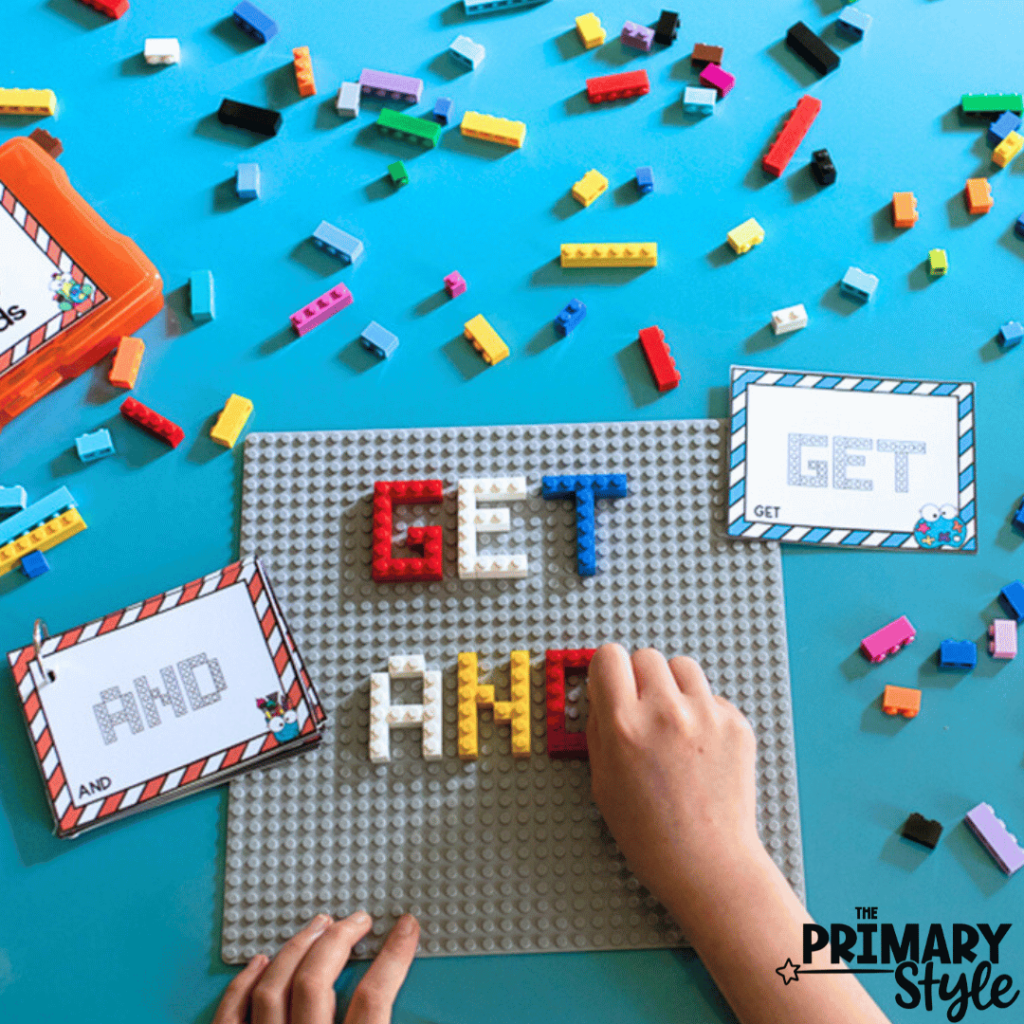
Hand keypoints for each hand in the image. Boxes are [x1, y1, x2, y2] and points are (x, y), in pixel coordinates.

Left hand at [213, 912, 418, 1023]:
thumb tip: (424, 1015)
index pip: (374, 998)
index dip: (394, 957)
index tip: (406, 927)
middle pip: (316, 981)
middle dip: (338, 941)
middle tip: (357, 920)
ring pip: (271, 989)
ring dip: (294, 950)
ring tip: (316, 927)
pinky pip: (230, 1016)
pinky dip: (242, 985)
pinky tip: (259, 963)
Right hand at [586, 644, 766, 925]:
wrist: (707, 863)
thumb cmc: (649, 831)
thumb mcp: (601, 780)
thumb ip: (599, 727)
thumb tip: (601, 690)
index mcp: (623, 725)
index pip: (609, 655)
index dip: (607, 670)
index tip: (611, 683)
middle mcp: (665, 712)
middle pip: (646, 655)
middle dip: (640, 678)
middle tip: (642, 710)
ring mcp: (706, 715)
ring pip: (682, 666)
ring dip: (673, 686)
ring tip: (673, 723)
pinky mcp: (736, 724)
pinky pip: (712, 696)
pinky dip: (703, 712)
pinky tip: (699, 748)